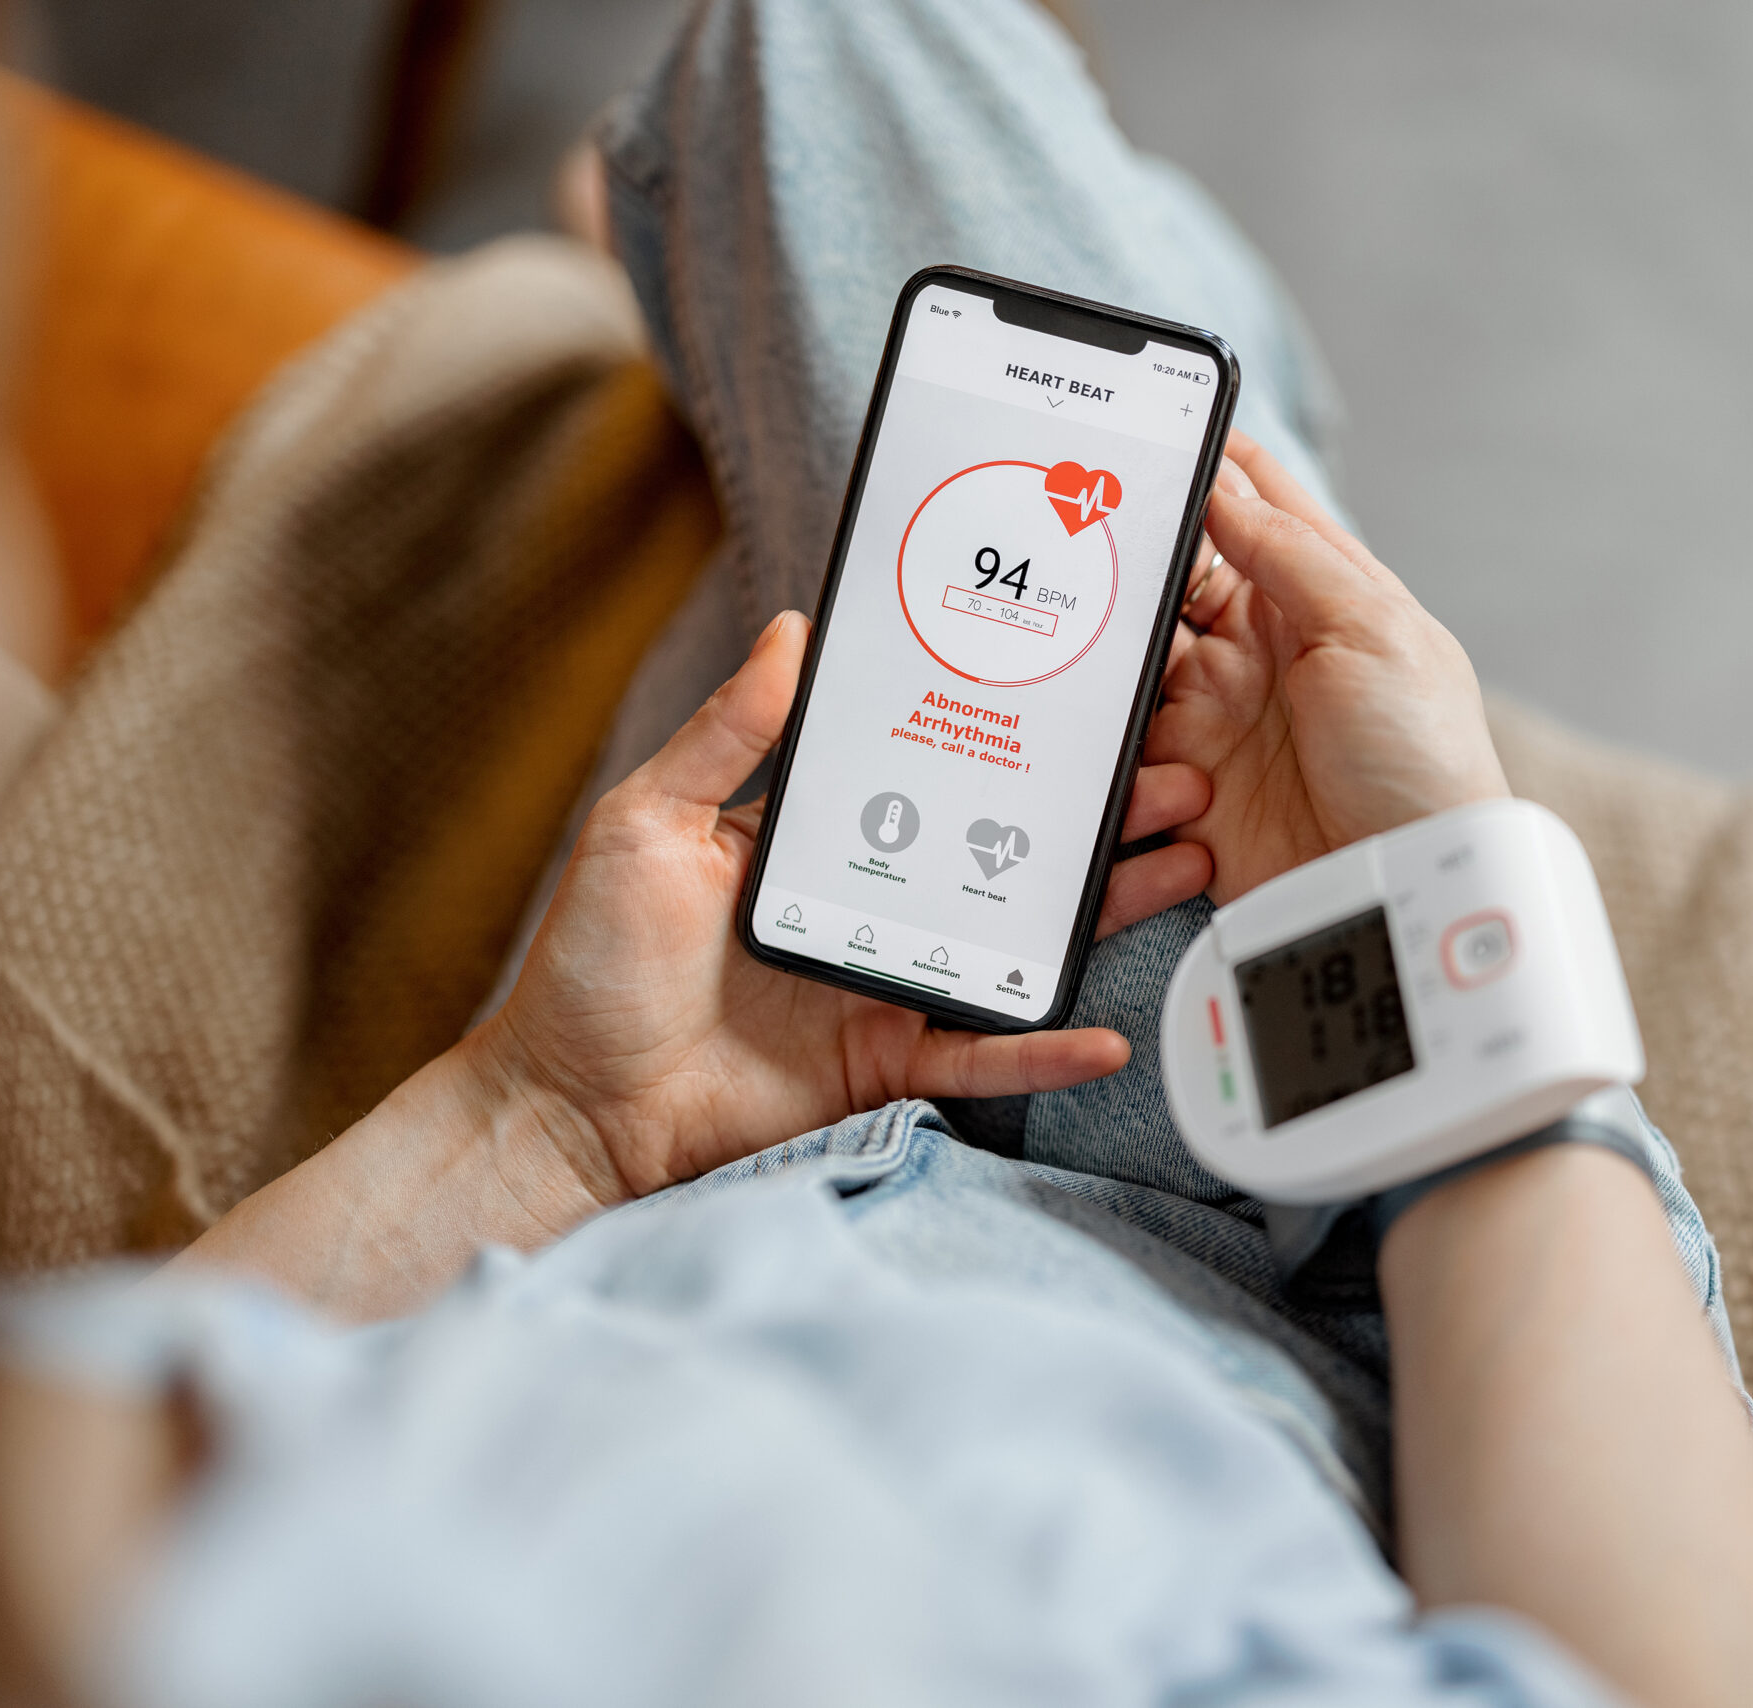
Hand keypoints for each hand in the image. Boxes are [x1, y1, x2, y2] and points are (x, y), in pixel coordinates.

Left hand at [487, 609, 1215, 1202]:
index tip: (1083, 704)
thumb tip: (792, 631)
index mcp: (821, 836)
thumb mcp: (647, 822)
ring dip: (1100, 908)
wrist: (567, 1106)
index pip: (936, 773)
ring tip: (1184, 862)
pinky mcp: (883, 1066)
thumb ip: (727, 736)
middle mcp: (869, 901)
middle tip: (1176, 776)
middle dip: (1095, 815)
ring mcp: (884, 984)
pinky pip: (979, 1056)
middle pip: (1005, 851)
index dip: (1010, 742)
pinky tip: (1108, 1035)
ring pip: (1016, 940)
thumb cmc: (591, 963)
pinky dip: (1042, 1048)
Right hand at [1148, 431, 1507, 901]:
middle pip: (1165, 587)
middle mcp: (1257, 651)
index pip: (1250, 511)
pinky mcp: (1187, 791)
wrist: (1413, 881)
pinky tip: (1186, 801)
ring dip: (1121, 685)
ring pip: (1128, 674)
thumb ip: (1291, 555)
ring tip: (1138, 708)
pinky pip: (1124, 768)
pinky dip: (1134, 783)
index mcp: (1313, 598)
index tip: (1148, 435)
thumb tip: (1225, 488)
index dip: (1205, 469)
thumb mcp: (1372, 631)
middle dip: (1126, 576)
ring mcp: (1218, 719)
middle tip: (1088, 560)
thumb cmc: (1421, 756)